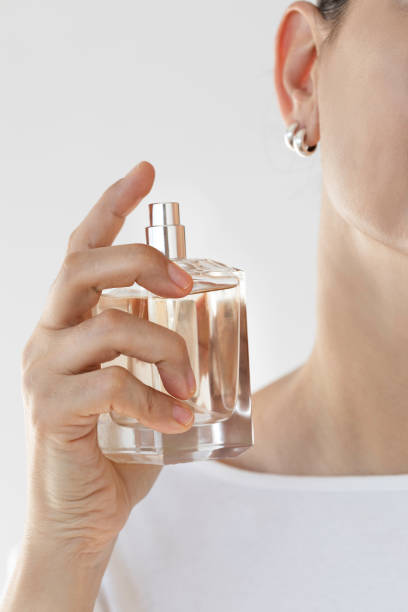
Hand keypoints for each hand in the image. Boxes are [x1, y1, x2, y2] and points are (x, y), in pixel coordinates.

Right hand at [21, 161, 195, 557]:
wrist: (80, 514)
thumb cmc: (114, 445)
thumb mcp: (138, 384)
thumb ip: (155, 350)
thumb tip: (209, 326)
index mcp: (68, 321)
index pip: (82, 247)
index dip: (112, 205)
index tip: (146, 170)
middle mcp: (48, 335)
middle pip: (83, 265)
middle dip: (141, 260)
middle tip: (186, 282)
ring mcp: (44, 371)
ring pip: (108, 324)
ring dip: (163, 346)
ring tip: (189, 383)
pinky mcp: (51, 411)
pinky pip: (111, 386)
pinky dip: (154, 398)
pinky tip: (177, 416)